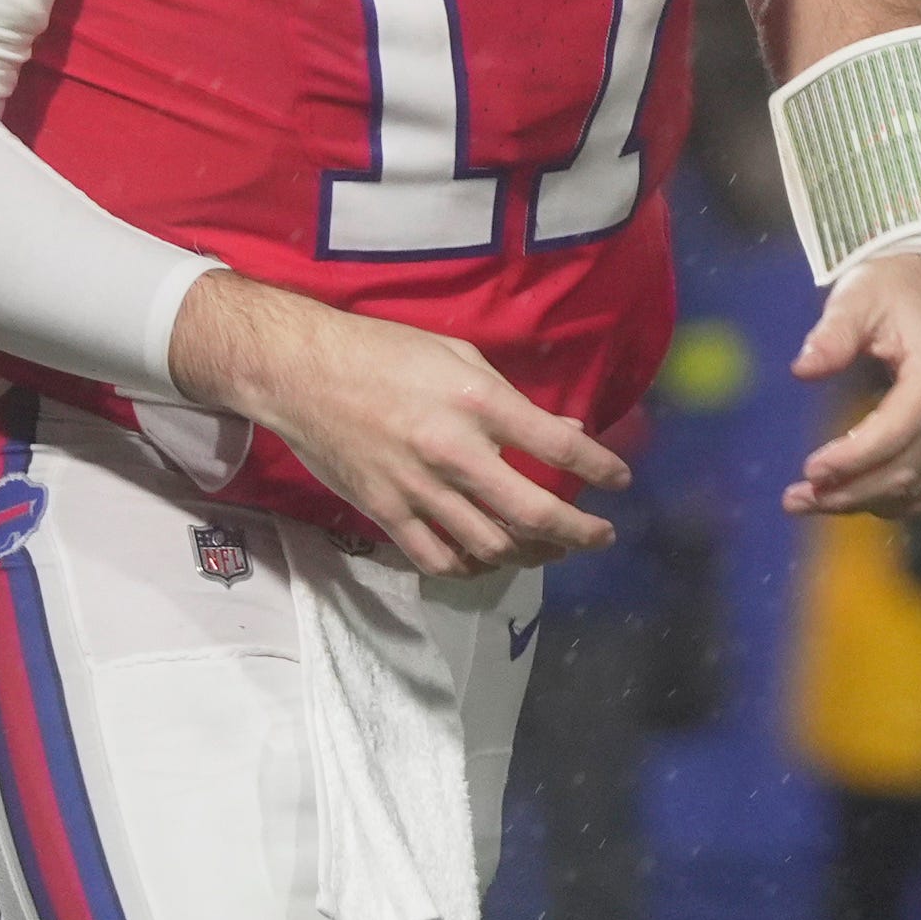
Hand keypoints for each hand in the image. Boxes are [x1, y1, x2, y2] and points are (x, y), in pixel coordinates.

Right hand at [167, 271, 630, 577]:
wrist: (301, 372)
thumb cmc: (381, 351)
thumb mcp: (456, 356)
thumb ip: (511, 398)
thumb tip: (564, 428)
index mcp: (477, 400)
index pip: (558, 445)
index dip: (600, 468)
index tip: (619, 481)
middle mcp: (454, 450)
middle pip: (533, 512)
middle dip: (578, 532)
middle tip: (600, 537)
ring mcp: (418, 489)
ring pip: (491, 546)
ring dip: (532, 555)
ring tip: (550, 549)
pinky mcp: (385, 513)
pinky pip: (439, 560)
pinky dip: (472, 568)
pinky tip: (488, 559)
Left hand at [787, 251, 920, 518]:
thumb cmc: (891, 287)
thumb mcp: (857, 297)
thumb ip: (832, 335)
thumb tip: (803, 369)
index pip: (895, 432)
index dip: (852, 459)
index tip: (809, 470)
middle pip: (904, 471)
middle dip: (848, 491)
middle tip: (795, 498)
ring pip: (916, 490)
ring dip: (863, 502)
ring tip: (808, 500)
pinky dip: (889, 500)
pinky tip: (846, 495)